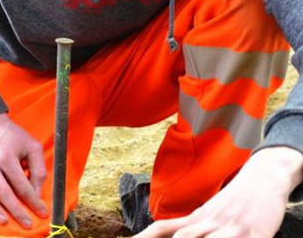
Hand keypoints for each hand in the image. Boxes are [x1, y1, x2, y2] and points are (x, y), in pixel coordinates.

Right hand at [0, 114, 48, 227]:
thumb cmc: (10, 135)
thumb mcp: (31, 145)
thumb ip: (38, 168)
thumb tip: (37, 193)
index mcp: (6, 156)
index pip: (22, 185)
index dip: (33, 201)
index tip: (42, 213)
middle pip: (3, 192)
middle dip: (16, 211)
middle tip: (26, 223)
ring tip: (3, 221)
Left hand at [134, 147, 302, 237]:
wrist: (264, 177)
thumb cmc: (234, 202)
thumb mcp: (207, 214)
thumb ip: (187, 227)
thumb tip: (169, 233)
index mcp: (195, 219)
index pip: (162, 229)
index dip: (144, 237)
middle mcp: (209, 222)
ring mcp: (232, 228)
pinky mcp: (255, 232)